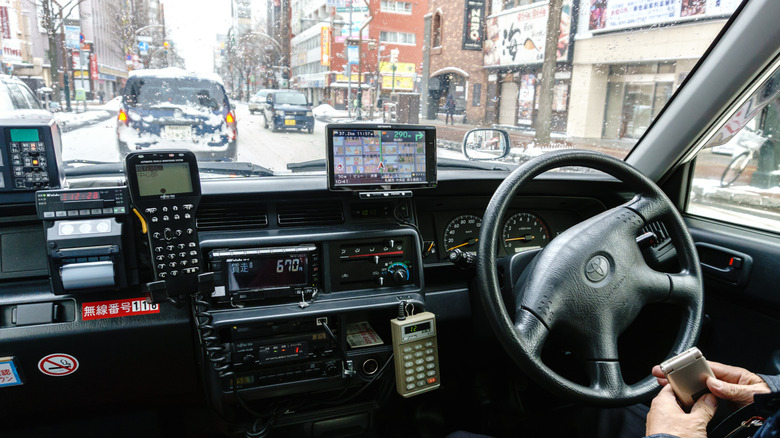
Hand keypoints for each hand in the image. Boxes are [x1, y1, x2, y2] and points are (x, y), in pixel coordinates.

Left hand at [646, 385, 716, 437]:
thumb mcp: (696, 422)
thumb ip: (704, 408)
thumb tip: (710, 399)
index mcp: (661, 400)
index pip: (674, 385)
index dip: (687, 384)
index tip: (698, 387)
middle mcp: (656, 409)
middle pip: (675, 398)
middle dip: (689, 401)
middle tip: (702, 403)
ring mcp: (657, 421)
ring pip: (674, 411)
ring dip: (686, 413)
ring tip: (698, 417)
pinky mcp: (660, 432)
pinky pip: (672, 422)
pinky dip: (681, 423)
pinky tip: (690, 428)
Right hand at [652, 361, 770, 407]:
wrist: (776, 412)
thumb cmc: (769, 399)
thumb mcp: (754, 394)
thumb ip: (733, 389)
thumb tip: (712, 383)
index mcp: (734, 375)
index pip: (707, 367)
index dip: (689, 365)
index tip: (675, 366)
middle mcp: (725, 383)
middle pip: (697, 376)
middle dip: (678, 373)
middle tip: (661, 373)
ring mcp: (721, 394)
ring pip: (696, 387)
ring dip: (680, 385)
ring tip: (664, 383)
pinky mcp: (720, 406)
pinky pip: (701, 400)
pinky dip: (688, 398)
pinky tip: (677, 397)